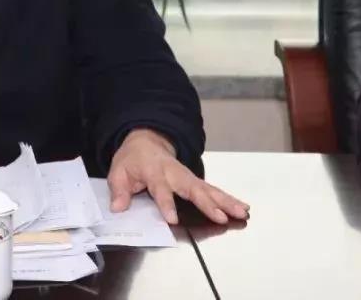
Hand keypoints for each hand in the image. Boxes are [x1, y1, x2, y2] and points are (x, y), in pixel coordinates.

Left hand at [107, 128, 247, 224]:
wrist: (146, 141)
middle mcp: (174, 173)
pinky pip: (212, 191)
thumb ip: (119, 190)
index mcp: (154, 171)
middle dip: (207, 203)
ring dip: (225, 201)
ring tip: (241, 213)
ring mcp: (187, 176)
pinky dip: (228, 199)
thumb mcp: (118, 171)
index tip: (172, 219)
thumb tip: (119, 208)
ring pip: (208, 189)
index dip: (166, 204)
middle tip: (220, 216)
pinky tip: (242, 208)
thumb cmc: (132, 159)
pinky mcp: (195, 181)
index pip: (160, 189)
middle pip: (192, 188)